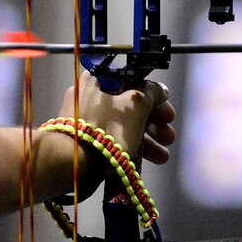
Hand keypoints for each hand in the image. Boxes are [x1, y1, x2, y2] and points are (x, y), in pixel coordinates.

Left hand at [51, 72, 175, 199]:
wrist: (72, 161)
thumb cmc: (106, 128)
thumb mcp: (135, 105)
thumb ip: (152, 93)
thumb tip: (161, 90)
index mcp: (98, 80)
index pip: (135, 84)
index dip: (156, 100)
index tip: (169, 115)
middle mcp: (89, 95)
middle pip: (130, 106)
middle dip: (155, 124)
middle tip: (169, 137)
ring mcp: (85, 118)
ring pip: (122, 124)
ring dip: (147, 139)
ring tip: (162, 157)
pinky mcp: (84, 138)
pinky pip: (112, 137)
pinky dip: (130, 146)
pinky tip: (148, 161)